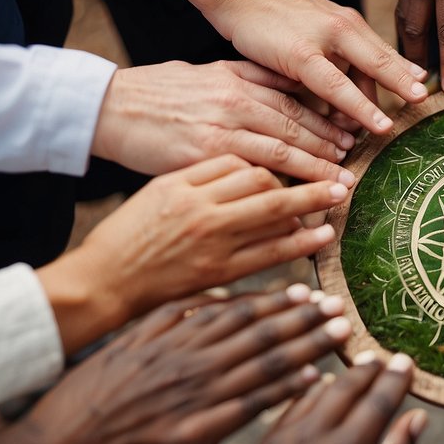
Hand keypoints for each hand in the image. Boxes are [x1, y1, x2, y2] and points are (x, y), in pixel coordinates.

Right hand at [0, 287, 350, 443]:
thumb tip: (216, 295)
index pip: (239, 311)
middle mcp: (193, 362)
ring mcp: (198, 398)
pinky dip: (285, 393)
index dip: (278, 300)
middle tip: (340, 308)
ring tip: (339, 337)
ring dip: (307, 349)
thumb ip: (173, 315)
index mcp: (176, 336)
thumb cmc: (93, 392)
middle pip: (262, 335)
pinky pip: (252, 408)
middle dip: (306, 321)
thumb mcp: (130, 339)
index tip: (308, 292)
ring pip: (265, 367)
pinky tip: (313, 383)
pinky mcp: (199, 434)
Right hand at [36, 155, 340, 352]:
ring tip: (337, 200)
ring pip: (273, 216)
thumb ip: (200, 176)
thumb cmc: (128, 234)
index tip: (297, 162)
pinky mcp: (219, 272)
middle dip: (308, 178)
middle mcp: (200, 209)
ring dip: (312, 207)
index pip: (242, 163)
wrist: (104, 281)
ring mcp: (212, 242)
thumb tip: (249, 167)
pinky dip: (300, 243)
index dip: (275, 163)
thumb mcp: (158, 191)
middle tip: (340, 175)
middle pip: (266, 183)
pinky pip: (270, 254)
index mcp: (182, 183)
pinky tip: (321, 235)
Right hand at [93, 59, 356, 182]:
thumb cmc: (153, 94)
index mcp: (235, 80)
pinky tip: (301, 206)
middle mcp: (234, 102)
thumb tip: (284, 79)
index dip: (325, 118)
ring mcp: (220, 131)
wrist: (106, 109)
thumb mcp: (203, 73)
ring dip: (316, 171)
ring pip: (282, 152)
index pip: (293, 100)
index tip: (349, 132)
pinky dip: (281, 192)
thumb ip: (245, 78)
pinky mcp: (204, 159)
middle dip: (330, 146)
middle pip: (296, 126)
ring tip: (340, 186)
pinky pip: (252, 178)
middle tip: (356, 162)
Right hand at [173, 0, 428, 134]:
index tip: (429, 94)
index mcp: (349, 23)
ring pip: (367, 73)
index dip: (406, 75)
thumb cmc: (273, 17)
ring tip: (399, 127)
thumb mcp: (313, 32)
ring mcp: (325, 39)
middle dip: (408, 86)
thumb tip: (357, 92)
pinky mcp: (301, 53)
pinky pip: (336, 86)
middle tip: (430, 109)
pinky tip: (372, 125)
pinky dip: (357, 107)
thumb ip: (336, 57)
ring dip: (384, 101)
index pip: (384, 53)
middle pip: (385, 61)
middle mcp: (344, 27)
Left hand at [222, 353, 424, 443]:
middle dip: (371, 368)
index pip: (380, 401)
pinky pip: (296, 399)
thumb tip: (417, 419)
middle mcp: (321, 433)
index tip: (407, 362)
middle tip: (384, 356)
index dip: (396, 379)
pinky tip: (321, 382)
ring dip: (344, 374)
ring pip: (322, 388)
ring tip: (359, 364)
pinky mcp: (272, 435)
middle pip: (350, 386)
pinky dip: (313, 386)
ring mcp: (293, 432)